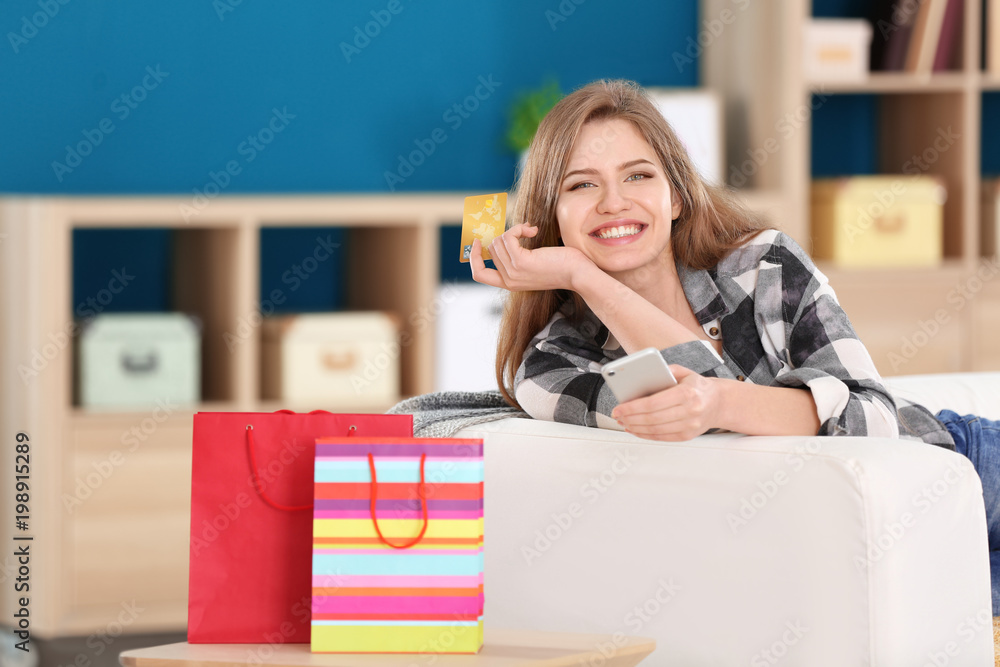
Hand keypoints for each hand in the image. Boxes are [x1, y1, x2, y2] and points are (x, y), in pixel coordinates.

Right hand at [469, 223, 593, 291]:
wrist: (578, 274)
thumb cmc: (561, 266)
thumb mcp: (534, 265)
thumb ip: (518, 258)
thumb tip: (505, 236)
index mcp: (509, 284)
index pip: (479, 274)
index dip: (473, 257)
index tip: (478, 241)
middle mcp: (509, 281)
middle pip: (491, 249)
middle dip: (505, 234)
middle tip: (524, 231)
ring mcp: (513, 272)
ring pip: (498, 241)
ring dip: (514, 229)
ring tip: (530, 230)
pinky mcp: (521, 262)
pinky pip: (508, 237)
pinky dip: (518, 229)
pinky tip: (533, 230)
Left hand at [610, 365, 720, 440]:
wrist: (719, 402)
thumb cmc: (698, 386)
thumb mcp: (683, 372)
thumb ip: (663, 372)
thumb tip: (640, 378)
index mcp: (687, 393)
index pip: (653, 403)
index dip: (632, 408)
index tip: (619, 408)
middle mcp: (690, 411)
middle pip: (652, 418)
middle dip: (630, 418)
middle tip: (617, 416)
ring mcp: (690, 426)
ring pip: (655, 430)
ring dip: (635, 428)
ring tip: (624, 422)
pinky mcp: (688, 436)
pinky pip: (662, 437)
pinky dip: (646, 435)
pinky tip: (636, 430)